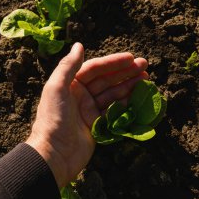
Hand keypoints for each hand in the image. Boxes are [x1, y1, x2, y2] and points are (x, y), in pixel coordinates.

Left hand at [26, 42, 147, 187]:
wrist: (55, 154)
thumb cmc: (54, 118)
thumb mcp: (57, 88)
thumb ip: (68, 66)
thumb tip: (79, 45)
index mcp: (70, 84)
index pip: (95, 68)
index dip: (113, 62)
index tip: (131, 58)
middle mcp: (80, 95)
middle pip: (106, 80)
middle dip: (125, 72)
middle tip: (145, 66)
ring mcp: (89, 110)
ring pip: (112, 94)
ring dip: (128, 86)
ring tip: (145, 79)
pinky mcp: (96, 125)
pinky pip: (113, 111)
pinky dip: (125, 103)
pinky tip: (137, 97)